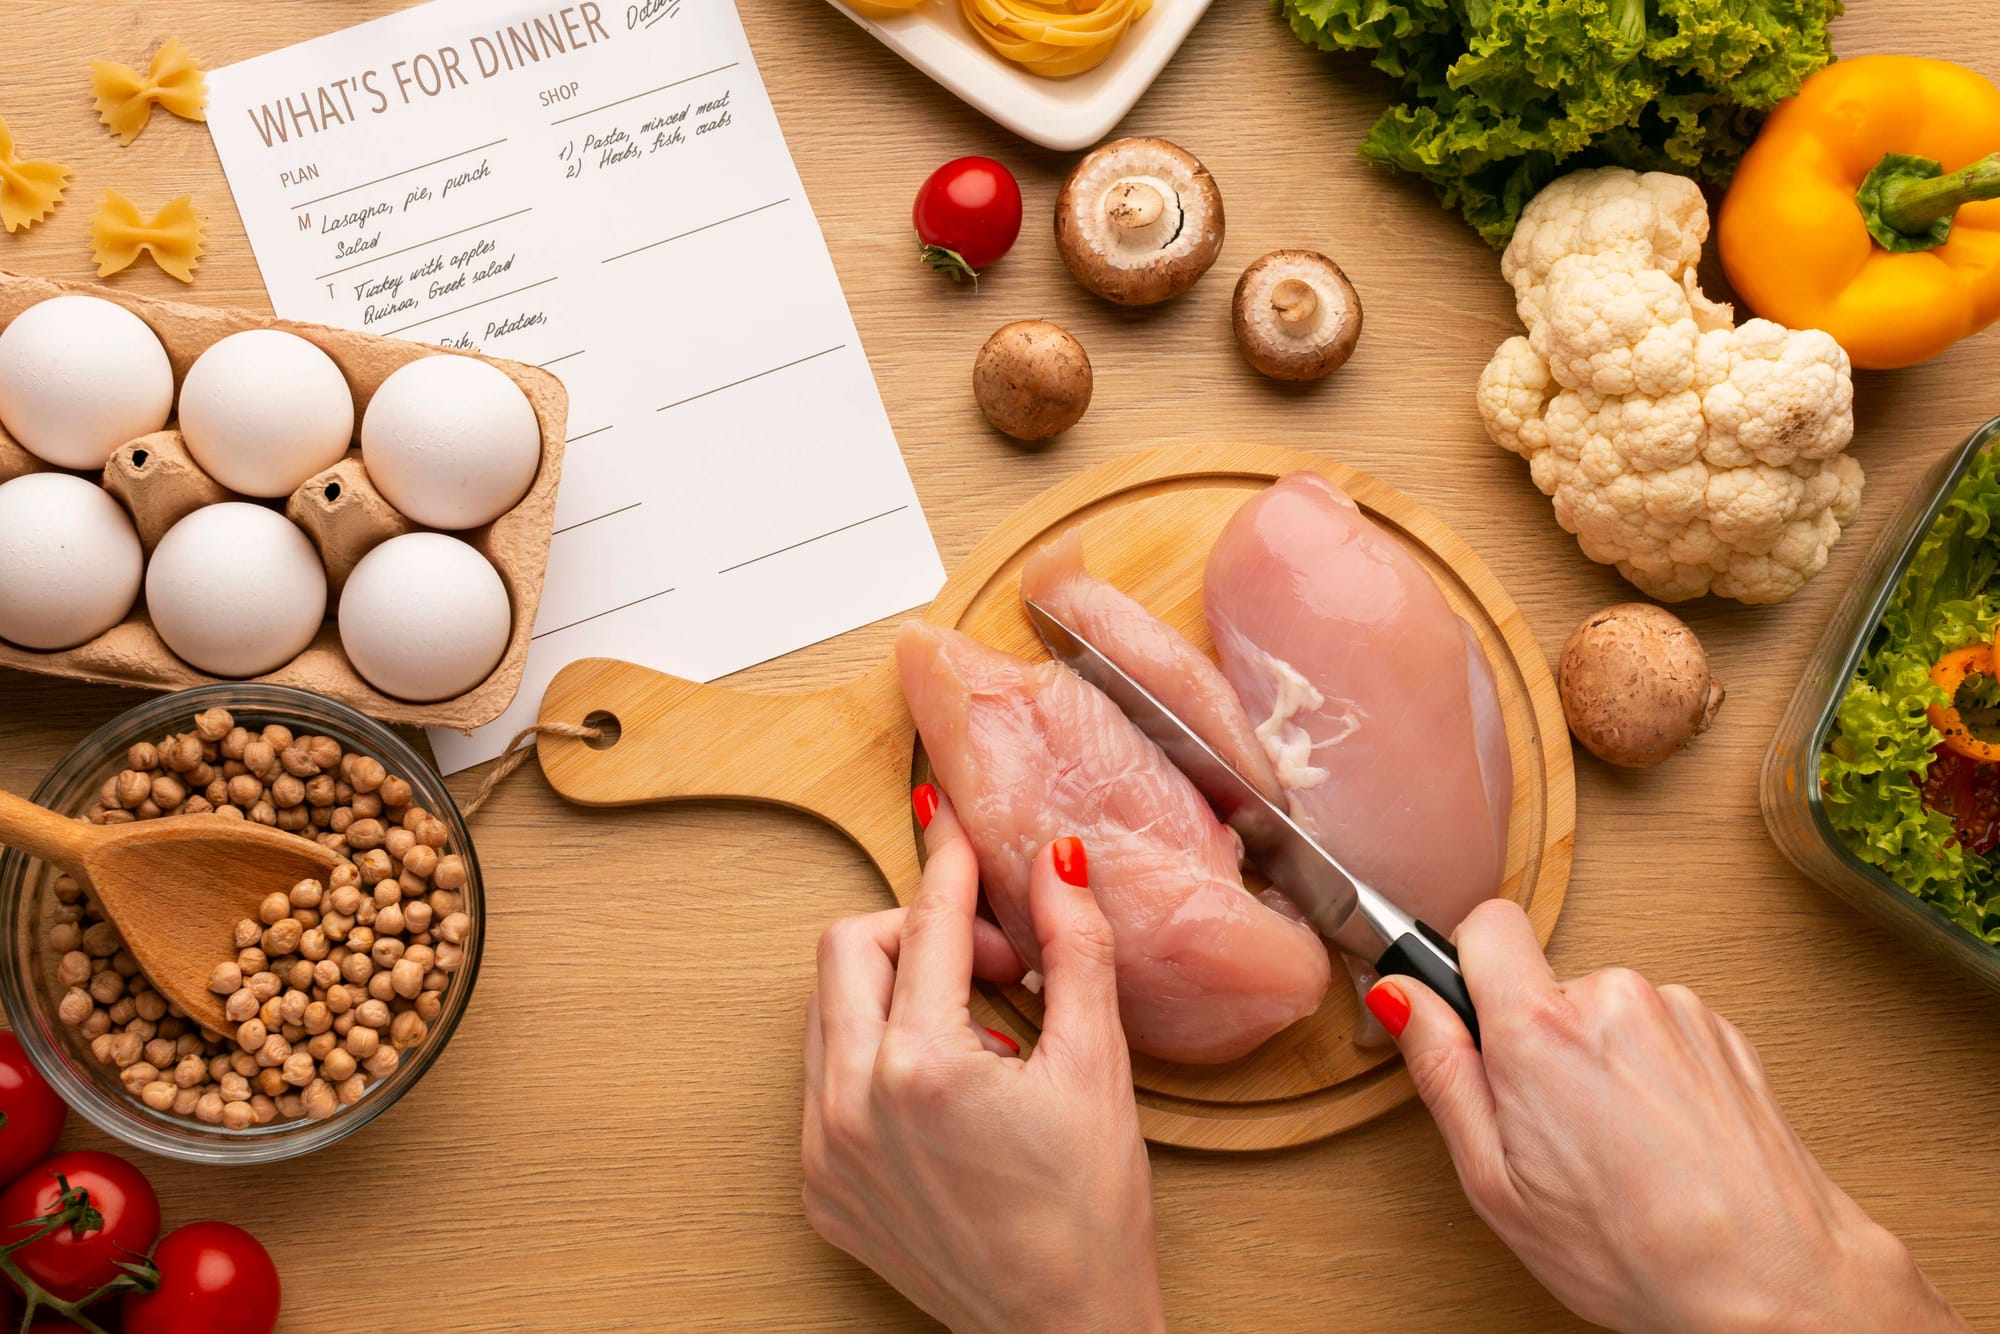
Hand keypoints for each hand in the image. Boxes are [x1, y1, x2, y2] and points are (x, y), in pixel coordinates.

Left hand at [802, 787, 1164, 1333]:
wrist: (1060, 1330)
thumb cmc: (1088, 1213)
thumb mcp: (1097, 1065)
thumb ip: (1074, 948)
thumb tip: (1057, 862)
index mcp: (921, 1066)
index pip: (926, 922)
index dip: (952, 866)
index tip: (958, 830)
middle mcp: (850, 1104)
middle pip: (850, 948)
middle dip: (919, 931)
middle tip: (990, 964)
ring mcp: (823, 1149)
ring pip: (829, 1010)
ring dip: (894, 993)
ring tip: (974, 1035)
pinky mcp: (818, 1185)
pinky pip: (825, 1079)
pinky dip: (876, 1058)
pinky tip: (947, 1091)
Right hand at [1369, 900, 1966, 1333]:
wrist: (1776, 1288)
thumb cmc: (1634, 1253)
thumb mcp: (1495, 1181)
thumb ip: (1440, 1070)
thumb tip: (1399, 997)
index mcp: (1543, 1030)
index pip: (1485, 924)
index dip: (1468, 967)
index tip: (1471, 1019)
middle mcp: (1616, 999)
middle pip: (1545, 985)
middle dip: (1538, 1043)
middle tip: (1553, 1131)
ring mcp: (1680, 1012)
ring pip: (1604, 1012)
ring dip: (1600, 1062)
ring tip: (1619, 1148)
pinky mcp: (1726, 1033)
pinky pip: (1659, 1031)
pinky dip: (1652, 1075)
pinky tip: (1662, 1143)